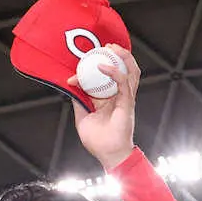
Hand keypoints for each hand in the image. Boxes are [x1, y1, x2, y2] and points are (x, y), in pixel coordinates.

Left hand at [67, 44, 139, 171]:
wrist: (108, 155)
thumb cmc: (98, 141)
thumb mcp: (82, 118)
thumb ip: (79, 102)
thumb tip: (71, 88)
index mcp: (110, 99)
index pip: (106, 77)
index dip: (95, 69)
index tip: (79, 68)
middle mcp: (119, 96)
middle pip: (123, 70)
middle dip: (117, 55)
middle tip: (106, 46)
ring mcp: (125, 99)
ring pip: (130, 72)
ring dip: (123, 58)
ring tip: (112, 48)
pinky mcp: (127, 103)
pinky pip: (124, 83)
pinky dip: (115, 73)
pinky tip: (104, 67)